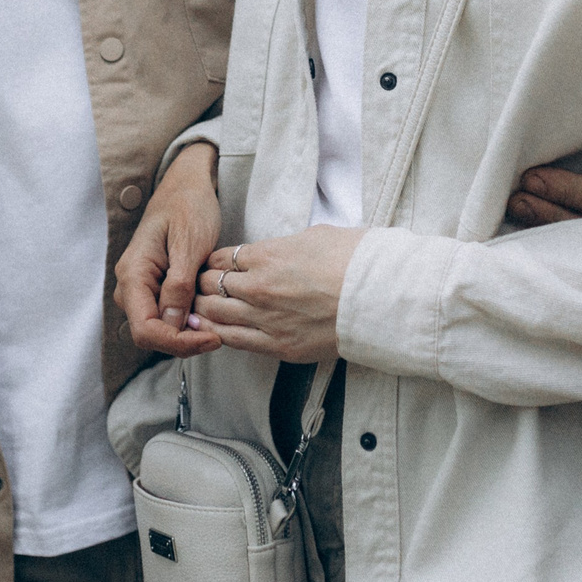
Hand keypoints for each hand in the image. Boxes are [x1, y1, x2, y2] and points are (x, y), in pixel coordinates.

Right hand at [116, 143, 224, 358]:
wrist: (187, 185)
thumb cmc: (189, 206)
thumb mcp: (189, 243)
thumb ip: (179, 286)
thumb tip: (173, 325)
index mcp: (133, 274)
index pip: (146, 329)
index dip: (178, 342)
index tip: (212, 338)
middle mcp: (130, 285)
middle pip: (150, 334)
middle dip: (183, 342)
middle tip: (218, 335)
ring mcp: (139, 287)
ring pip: (158, 329)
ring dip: (185, 334)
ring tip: (216, 325)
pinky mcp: (153, 287)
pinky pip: (164, 316)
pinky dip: (185, 322)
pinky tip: (207, 315)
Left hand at [193, 226, 362, 363]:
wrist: (378, 297)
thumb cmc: (354, 260)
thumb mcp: (315, 236)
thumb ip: (284, 245)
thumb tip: (275, 250)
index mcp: (266, 255)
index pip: (220, 258)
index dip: (214, 262)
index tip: (215, 266)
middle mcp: (258, 287)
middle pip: (211, 286)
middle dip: (204, 284)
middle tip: (203, 287)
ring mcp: (266, 319)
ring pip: (215, 314)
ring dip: (206, 309)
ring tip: (203, 308)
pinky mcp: (278, 345)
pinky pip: (234, 341)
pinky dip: (219, 334)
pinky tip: (213, 330)